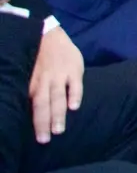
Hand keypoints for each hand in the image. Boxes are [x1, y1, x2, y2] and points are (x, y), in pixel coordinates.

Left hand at [29, 25, 82, 143]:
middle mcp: (44, 82)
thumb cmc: (35, 56)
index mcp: (32, 84)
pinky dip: (74, 95)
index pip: (33, 107)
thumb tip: (25, 107)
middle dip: (44, 123)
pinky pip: (75, 84)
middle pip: (43, 105)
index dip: (35, 123)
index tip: (38, 139)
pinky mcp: (74, 69)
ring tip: (59, 130)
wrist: (47, 32)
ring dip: (58, 114)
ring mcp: (60, 75)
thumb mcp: (26, 71)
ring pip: (58, 97)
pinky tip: (75, 106)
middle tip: (45, 140)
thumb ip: (29, 88)